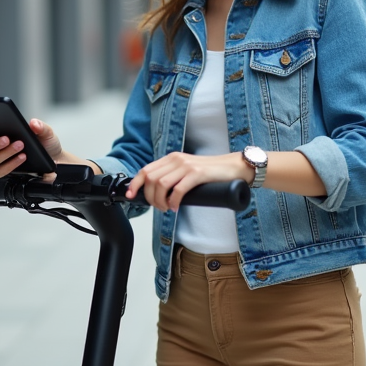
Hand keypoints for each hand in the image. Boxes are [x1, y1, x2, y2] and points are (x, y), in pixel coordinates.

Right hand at [0, 118, 62, 179]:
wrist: (55, 160)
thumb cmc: (45, 144)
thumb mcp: (46, 133)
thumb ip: (41, 127)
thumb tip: (33, 124)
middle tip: (6, 139)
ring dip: (3, 154)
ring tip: (19, 147)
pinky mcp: (4, 173)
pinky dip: (9, 165)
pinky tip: (21, 158)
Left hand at [124, 151, 252, 211]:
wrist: (233, 167)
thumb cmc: (211, 173)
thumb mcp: (187, 170)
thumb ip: (174, 176)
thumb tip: (157, 193)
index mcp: (171, 158)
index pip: (146, 170)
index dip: (135, 184)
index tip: (131, 196)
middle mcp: (176, 159)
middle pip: (150, 178)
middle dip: (149, 197)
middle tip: (158, 207)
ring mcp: (187, 165)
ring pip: (161, 184)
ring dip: (160, 201)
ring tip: (166, 208)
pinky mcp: (197, 173)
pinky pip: (178, 190)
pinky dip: (174, 201)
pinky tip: (176, 207)